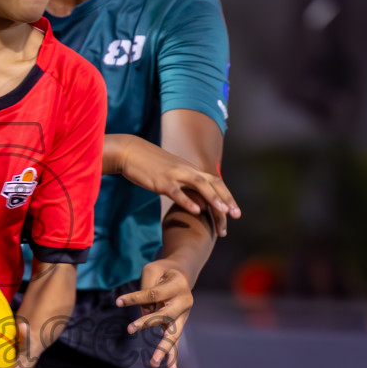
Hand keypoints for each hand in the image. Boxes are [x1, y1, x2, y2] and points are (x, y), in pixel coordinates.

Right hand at [117, 137, 239, 235]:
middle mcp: (186, 170)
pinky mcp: (161, 181)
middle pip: (213, 183)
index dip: (226, 196)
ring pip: (200, 185)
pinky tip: (196, 211)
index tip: (234, 211)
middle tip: (237, 215)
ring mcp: (175, 175)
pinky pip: (177, 192)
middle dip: (226, 199)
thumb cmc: (148, 165)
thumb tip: (199, 204)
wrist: (129, 152)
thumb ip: (186, 187)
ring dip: (213, 198)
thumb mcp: (171, 174)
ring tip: (224, 212)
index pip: (214, 182)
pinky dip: (188, 201)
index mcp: (189, 169)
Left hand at [118, 260, 193, 367]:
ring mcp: (183, 315)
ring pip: (173, 333)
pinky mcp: (178, 323)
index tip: (119, 301)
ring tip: (154, 362)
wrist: (181, 273)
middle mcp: (184, 301)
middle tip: (130, 329)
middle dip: (148, 323)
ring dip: (163, 349)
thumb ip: (147, 290)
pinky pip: (175, 340)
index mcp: (178, 285)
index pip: (154, 294)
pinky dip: (172, 354)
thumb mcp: (152, 270)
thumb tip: (145, 314)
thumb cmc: (162, 271)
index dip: (135, 298)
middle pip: (165, 315)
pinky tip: (171, 367)